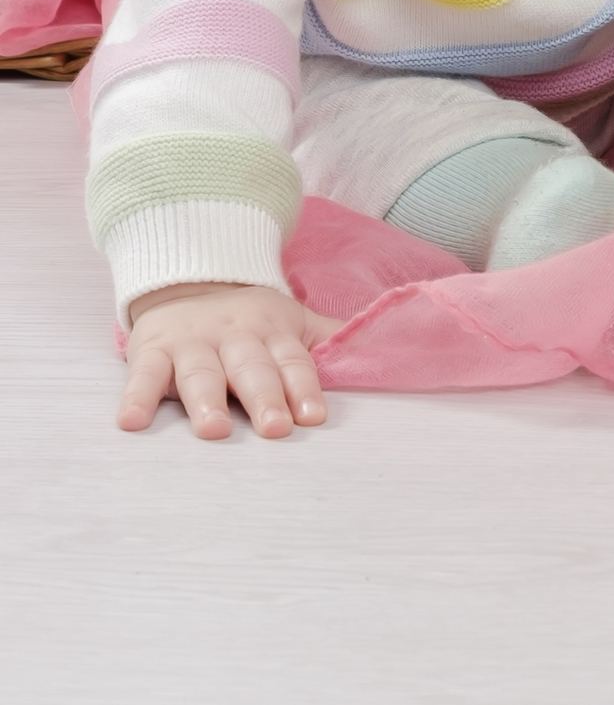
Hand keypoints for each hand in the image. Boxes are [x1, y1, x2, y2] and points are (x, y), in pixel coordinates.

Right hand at [120, 282, 342, 440]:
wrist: (188, 278)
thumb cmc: (251, 319)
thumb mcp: (292, 321)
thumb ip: (330, 339)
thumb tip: (386, 350)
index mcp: (272, 332)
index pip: (293, 361)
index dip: (304, 387)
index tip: (314, 417)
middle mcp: (234, 337)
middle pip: (251, 368)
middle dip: (264, 397)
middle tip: (275, 429)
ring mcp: (192, 343)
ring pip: (200, 373)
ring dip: (206, 401)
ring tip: (214, 431)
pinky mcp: (151, 350)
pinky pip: (143, 375)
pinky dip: (136, 398)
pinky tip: (132, 423)